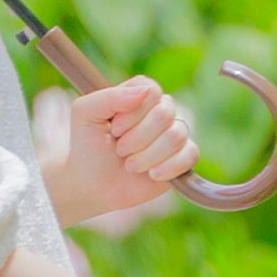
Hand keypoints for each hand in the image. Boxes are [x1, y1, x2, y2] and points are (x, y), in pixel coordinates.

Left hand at [40, 73, 195, 232]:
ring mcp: (173, 134)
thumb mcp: (85, 114)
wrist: (93, 185)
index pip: (151, 90)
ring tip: (130, 165)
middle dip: (137, 138)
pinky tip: (151, 174)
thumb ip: (109, 97)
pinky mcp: (183, 158)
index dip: (132, 113)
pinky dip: (168, 167)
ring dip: (147, 156)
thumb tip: (145, 91)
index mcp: (139, 94)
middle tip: (119, 149)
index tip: (113, 128)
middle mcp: (160, 110)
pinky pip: (191, 155)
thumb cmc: (88, 146)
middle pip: (164, 113)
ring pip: (176, 135)